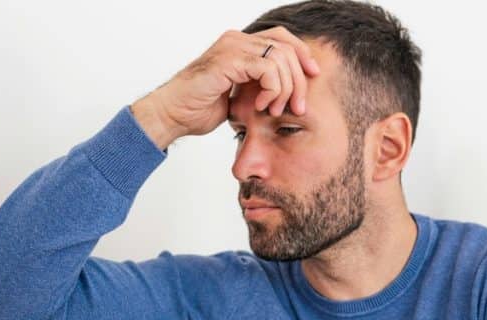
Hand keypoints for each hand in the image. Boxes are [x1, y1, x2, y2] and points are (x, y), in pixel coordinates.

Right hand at [130, 27, 320, 149]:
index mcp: (240, 45)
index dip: (302, 54)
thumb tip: (286, 89)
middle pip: (286, 47)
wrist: (172, 115)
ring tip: (276, 110)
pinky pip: (268, 69)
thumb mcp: (239, 95)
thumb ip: (259, 85)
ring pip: (280, 58)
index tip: (314, 77)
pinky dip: (273, 90)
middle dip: (299, 79)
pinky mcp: (229, 60)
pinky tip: (263, 105)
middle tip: (299, 106)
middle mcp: (237, 40)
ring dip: (286, 89)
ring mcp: (232, 48)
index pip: (282, 38)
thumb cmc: (199, 107)